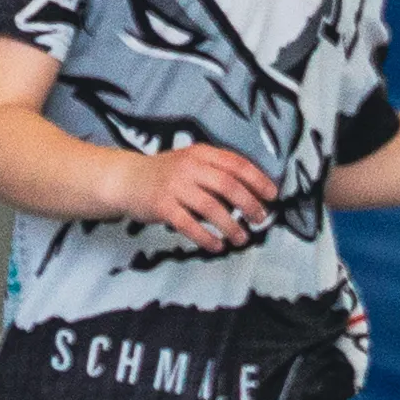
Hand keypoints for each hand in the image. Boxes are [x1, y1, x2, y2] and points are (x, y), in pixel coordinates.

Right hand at [123, 141, 278, 253]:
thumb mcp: (190, 161)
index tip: (272, 195)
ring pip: (210, 207)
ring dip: (231, 226)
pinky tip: (216, 245)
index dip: (258, 180)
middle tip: (260, 219)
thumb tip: (251, 194)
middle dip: (249, 204)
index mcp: (200, 153)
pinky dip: (205, 238)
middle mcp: (189, 167)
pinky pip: (188, 225)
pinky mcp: (162, 206)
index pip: (236, 164)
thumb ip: (216, 171)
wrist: (126, 179)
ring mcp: (174, 186)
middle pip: (228, 185)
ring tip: (242, 238)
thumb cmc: (165, 174)